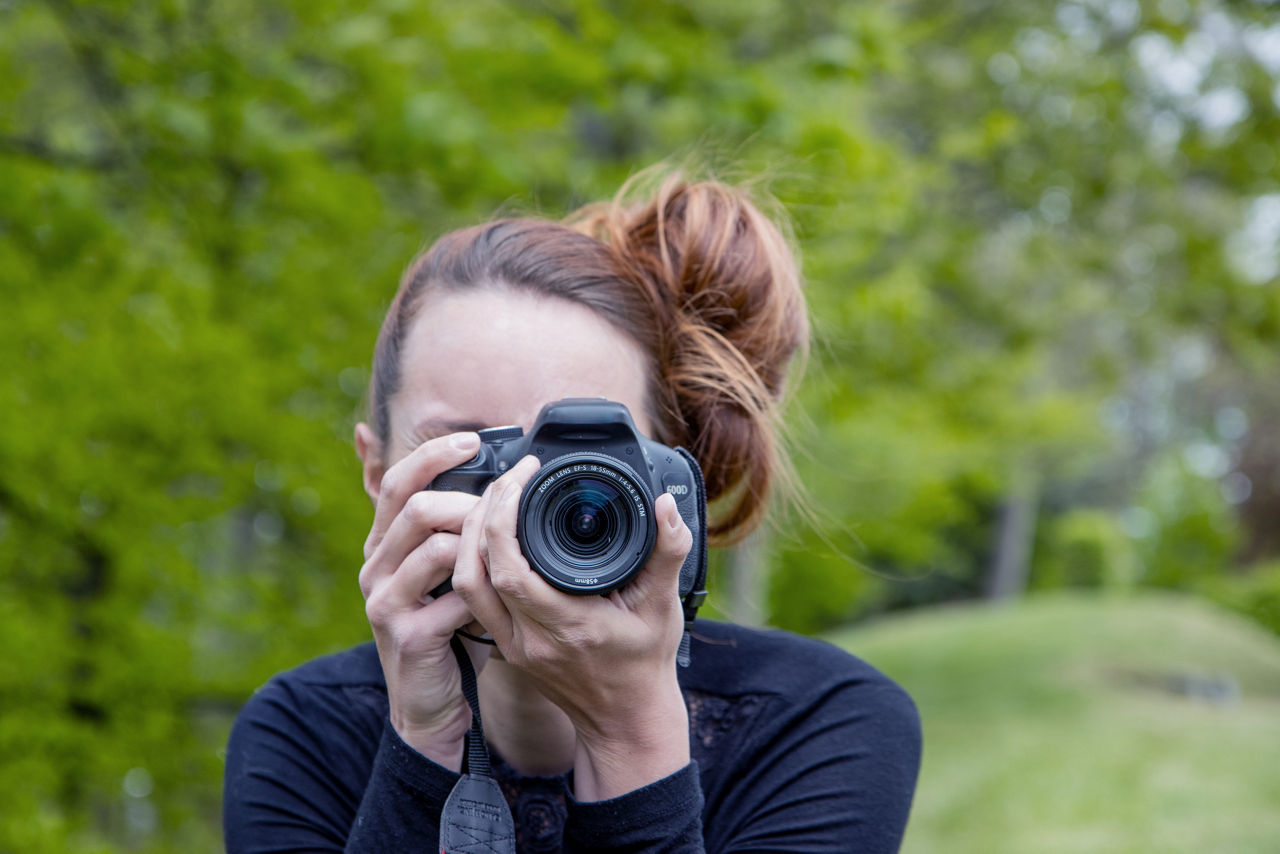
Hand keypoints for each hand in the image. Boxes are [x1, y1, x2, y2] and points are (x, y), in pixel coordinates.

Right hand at [358, 432, 488, 770]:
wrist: (429, 704)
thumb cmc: (446, 630)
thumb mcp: (441, 574)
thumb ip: (448, 530)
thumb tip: (484, 477)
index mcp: (382, 545)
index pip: (396, 481)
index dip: (433, 455)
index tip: (475, 440)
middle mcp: (374, 568)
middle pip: (416, 507)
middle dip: (470, 501)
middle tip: (509, 506)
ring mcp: (385, 601)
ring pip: (436, 546)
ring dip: (481, 543)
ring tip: (510, 551)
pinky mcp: (406, 633)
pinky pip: (454, 596)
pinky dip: (485, 592)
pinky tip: (502, 599)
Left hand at [452, 456, 693, 798]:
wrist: (626, 718)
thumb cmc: (646, 661)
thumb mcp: (665, 603)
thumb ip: (669, 550)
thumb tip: (665, 506)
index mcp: (568, 625)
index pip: (511, 569)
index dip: (504, 516)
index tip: (524, 476)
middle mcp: (531, 638)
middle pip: (476, 570)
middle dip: (482, 514)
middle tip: (508, 478)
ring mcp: (513, 645)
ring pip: (465, 584)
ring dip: (470, 536)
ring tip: (495, 499)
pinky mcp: (505, 646)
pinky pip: (473, 597)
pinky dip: (472, 559)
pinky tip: (488, 533)